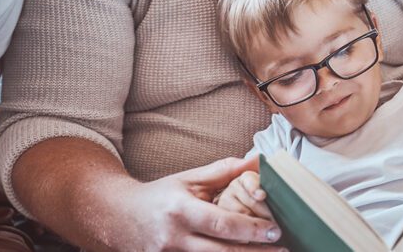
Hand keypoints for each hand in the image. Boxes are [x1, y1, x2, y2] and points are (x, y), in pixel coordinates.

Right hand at [118, 157, 284, 250]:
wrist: (119, 218)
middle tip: (283, 248)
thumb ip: (225, 171)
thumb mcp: (190, 179)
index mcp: (181, 211)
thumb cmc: (161, 196)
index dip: (250, 229)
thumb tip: (259, 160)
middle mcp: (174, 238)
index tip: (274, 230)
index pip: (221, 224)